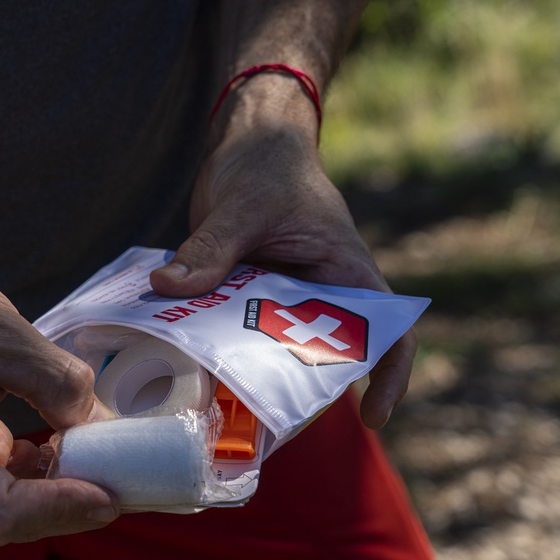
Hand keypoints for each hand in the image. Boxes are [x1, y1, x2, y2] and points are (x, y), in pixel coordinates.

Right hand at [0, 243, 117, 544]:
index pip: (0, 512)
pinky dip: (25, 468)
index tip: (111, 492)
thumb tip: (98, 426)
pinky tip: (51, 441)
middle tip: (121, 478)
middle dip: (66, 502)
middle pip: (3, 516)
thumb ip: (56, 381)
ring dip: (49, 486)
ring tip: (96, 456)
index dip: (61, 510)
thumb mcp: (4, 331)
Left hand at [150, 112, 415, 428]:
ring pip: (272, 350)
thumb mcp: (243, 205)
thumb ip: (212, 247)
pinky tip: (184, 365)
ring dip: (249, 374)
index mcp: (347, 273)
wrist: (248, 138)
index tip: (373, 416)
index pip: (390, 331)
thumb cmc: (269, 163)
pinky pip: (235, 331)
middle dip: (296, 391)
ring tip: (216, 404)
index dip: (390, 377)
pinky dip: (215, 348)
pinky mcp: (245, 295)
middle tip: (260, 421)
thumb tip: (169, 286)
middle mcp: (320, 293)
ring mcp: (281, 298)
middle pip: (322, 356)